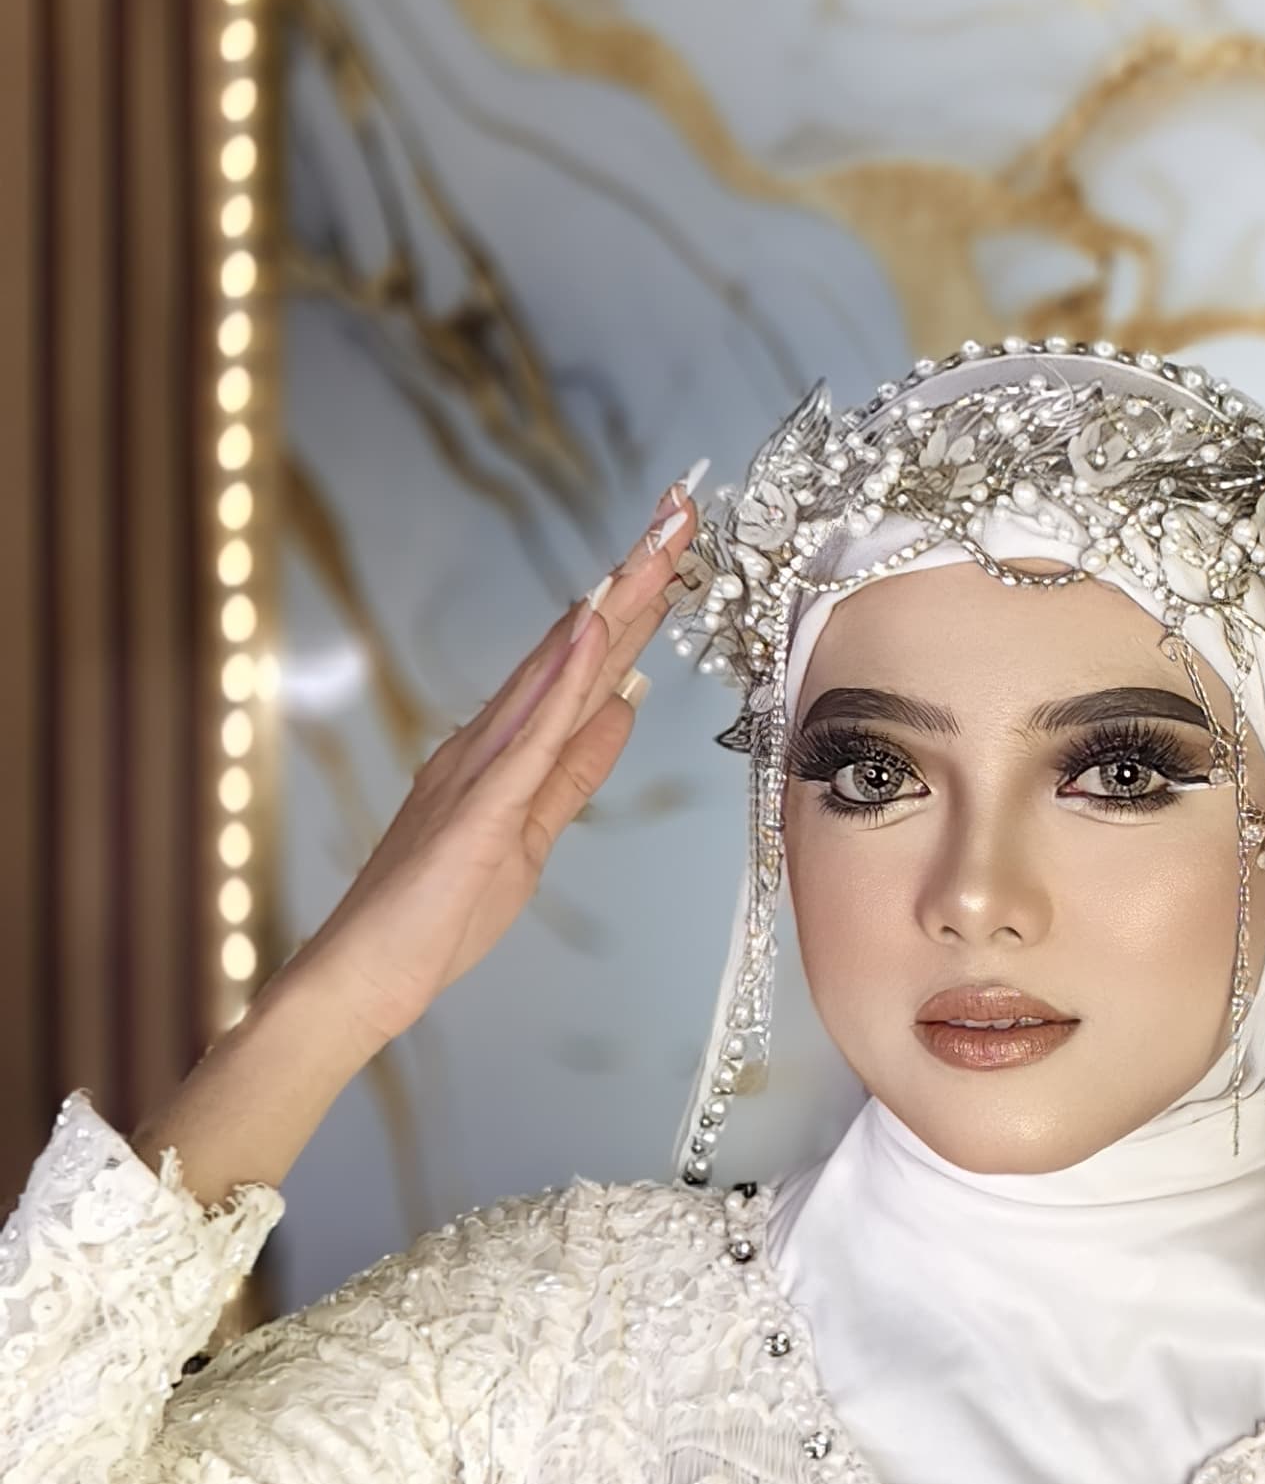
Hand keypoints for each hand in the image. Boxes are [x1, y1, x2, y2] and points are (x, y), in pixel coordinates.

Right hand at [293, 478, 700, 1056]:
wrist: (366, 972)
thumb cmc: (437, 915)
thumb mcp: (532, 834)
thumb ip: (573, 771)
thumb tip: (620, 708)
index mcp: (500, 749)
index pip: (578, 663)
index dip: (629, 606)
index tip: (673, 552)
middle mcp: (487, 739)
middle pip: (573, 647)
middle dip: (630, 581)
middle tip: (680, 511)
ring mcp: (479, 766)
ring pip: (558, 670)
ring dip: (609, 606)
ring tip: (654, 547)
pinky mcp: (480, 806)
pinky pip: (532, 731)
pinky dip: (565, 676)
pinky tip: (593, 627)